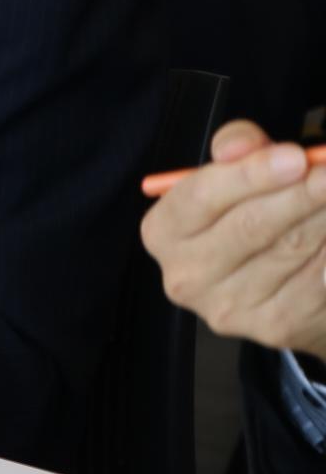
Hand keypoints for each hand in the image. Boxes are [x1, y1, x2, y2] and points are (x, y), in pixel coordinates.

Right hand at [140, 119, 325, 359]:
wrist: (273, 289)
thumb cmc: (246, 217)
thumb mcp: (232, 175)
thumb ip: (234, 147)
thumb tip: (239, 147)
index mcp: (163, 231)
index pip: (201, 197)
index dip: (251, 174)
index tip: (296, 157)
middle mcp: (186, 275)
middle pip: (250, 225)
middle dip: (300, 194)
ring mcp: (229, 307)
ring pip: (290, 249)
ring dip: (323, 217)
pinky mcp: (273, 327)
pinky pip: (316, 278)